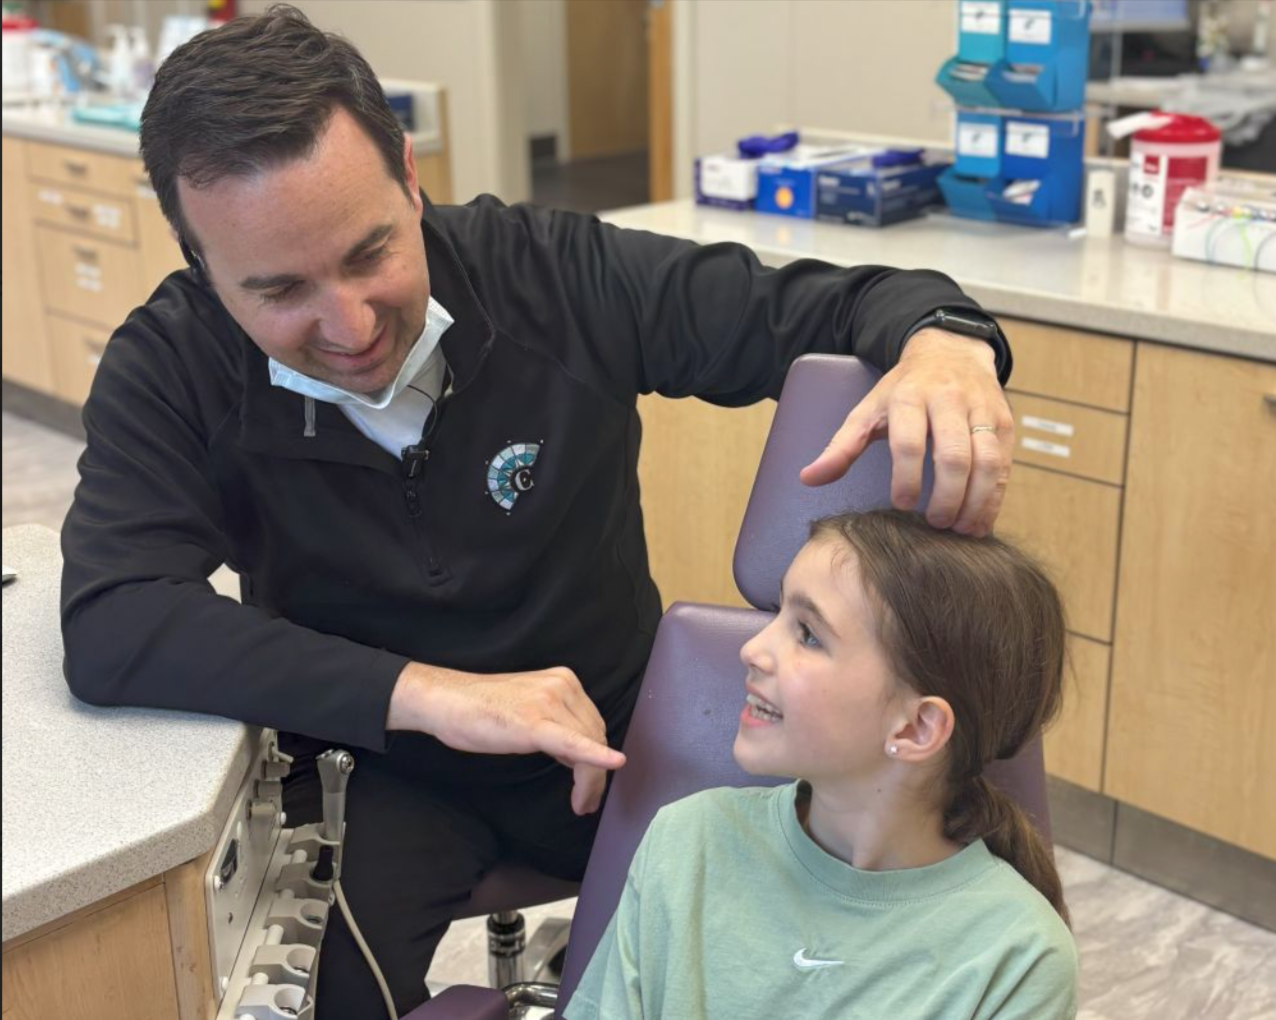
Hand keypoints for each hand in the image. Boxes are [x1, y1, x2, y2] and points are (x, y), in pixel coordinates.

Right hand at [387, 662, 624, 814]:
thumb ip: (557, 726)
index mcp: (564, 680)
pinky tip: (614, 763)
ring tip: (581, 804)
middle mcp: (562, 687)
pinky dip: (594, 756)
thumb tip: (578, 756)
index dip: (599, 757)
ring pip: (587, 747)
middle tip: (587, 802)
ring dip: (590, 781)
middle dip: (595, 774)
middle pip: (594, 736)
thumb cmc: (481, 709)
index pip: (593, 724)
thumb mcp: (529, 711)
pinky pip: (572, 743)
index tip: (593, 785)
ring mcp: (548, 702)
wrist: (446, 701)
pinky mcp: (533, 723)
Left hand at [799, 328, 1013, 536]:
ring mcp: (981, 409)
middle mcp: (949, 400)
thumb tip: (808, 479)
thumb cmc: (903, 390)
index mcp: (909, 397)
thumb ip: (841, 447)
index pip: (909, 442)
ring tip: (960, 529)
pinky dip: (995, 497)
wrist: (950, 352)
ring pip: (987, 461)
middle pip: (953, 455)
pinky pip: (1005, 464)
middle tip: (934, 524)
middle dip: (946, 496)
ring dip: (977, 501)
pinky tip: (980, 521)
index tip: (902, 506)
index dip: (906, 478)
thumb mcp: (868, 411)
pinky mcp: (1003, 421)